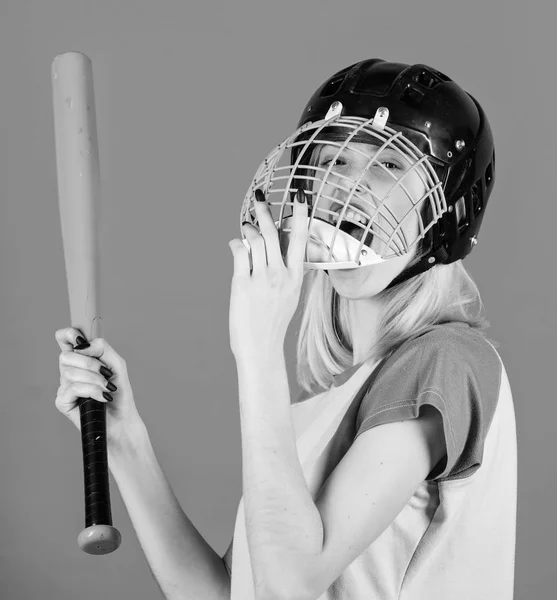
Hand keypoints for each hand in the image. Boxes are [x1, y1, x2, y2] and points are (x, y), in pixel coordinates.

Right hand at [54, 327, 143, 445]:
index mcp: (80, 358)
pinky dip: (93, 391)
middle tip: (106, 373)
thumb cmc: (119, 391)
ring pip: (70, 372)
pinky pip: (73, 388)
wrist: (122, 419)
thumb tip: (83, 345)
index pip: (65, 338)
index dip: (68, 334)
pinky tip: (102, 398)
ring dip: (95, 380)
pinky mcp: (62, 401)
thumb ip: (102, 348)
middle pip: (66, 355)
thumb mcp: (116, 364)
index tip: (81, 338)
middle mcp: (69, 370)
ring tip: (107, 388)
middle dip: (90, 364)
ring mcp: (64, 386)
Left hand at [228, 188, 308, 360]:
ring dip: (248, 229)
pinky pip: (239, 252)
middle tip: (259, 197)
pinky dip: (236, 244)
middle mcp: (280, 275)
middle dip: (264, 212)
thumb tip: (273, 250)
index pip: (300, 239)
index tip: (300, 197)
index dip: (301, 216)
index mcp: (295, 277)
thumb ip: (286, 274)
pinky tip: (235, 245)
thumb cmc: (273, 323)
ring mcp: (261, 278)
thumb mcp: (290, 296)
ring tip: (246, 228)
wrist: (261, 347)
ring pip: (255, 240)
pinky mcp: (242, 283)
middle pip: (273, 233)